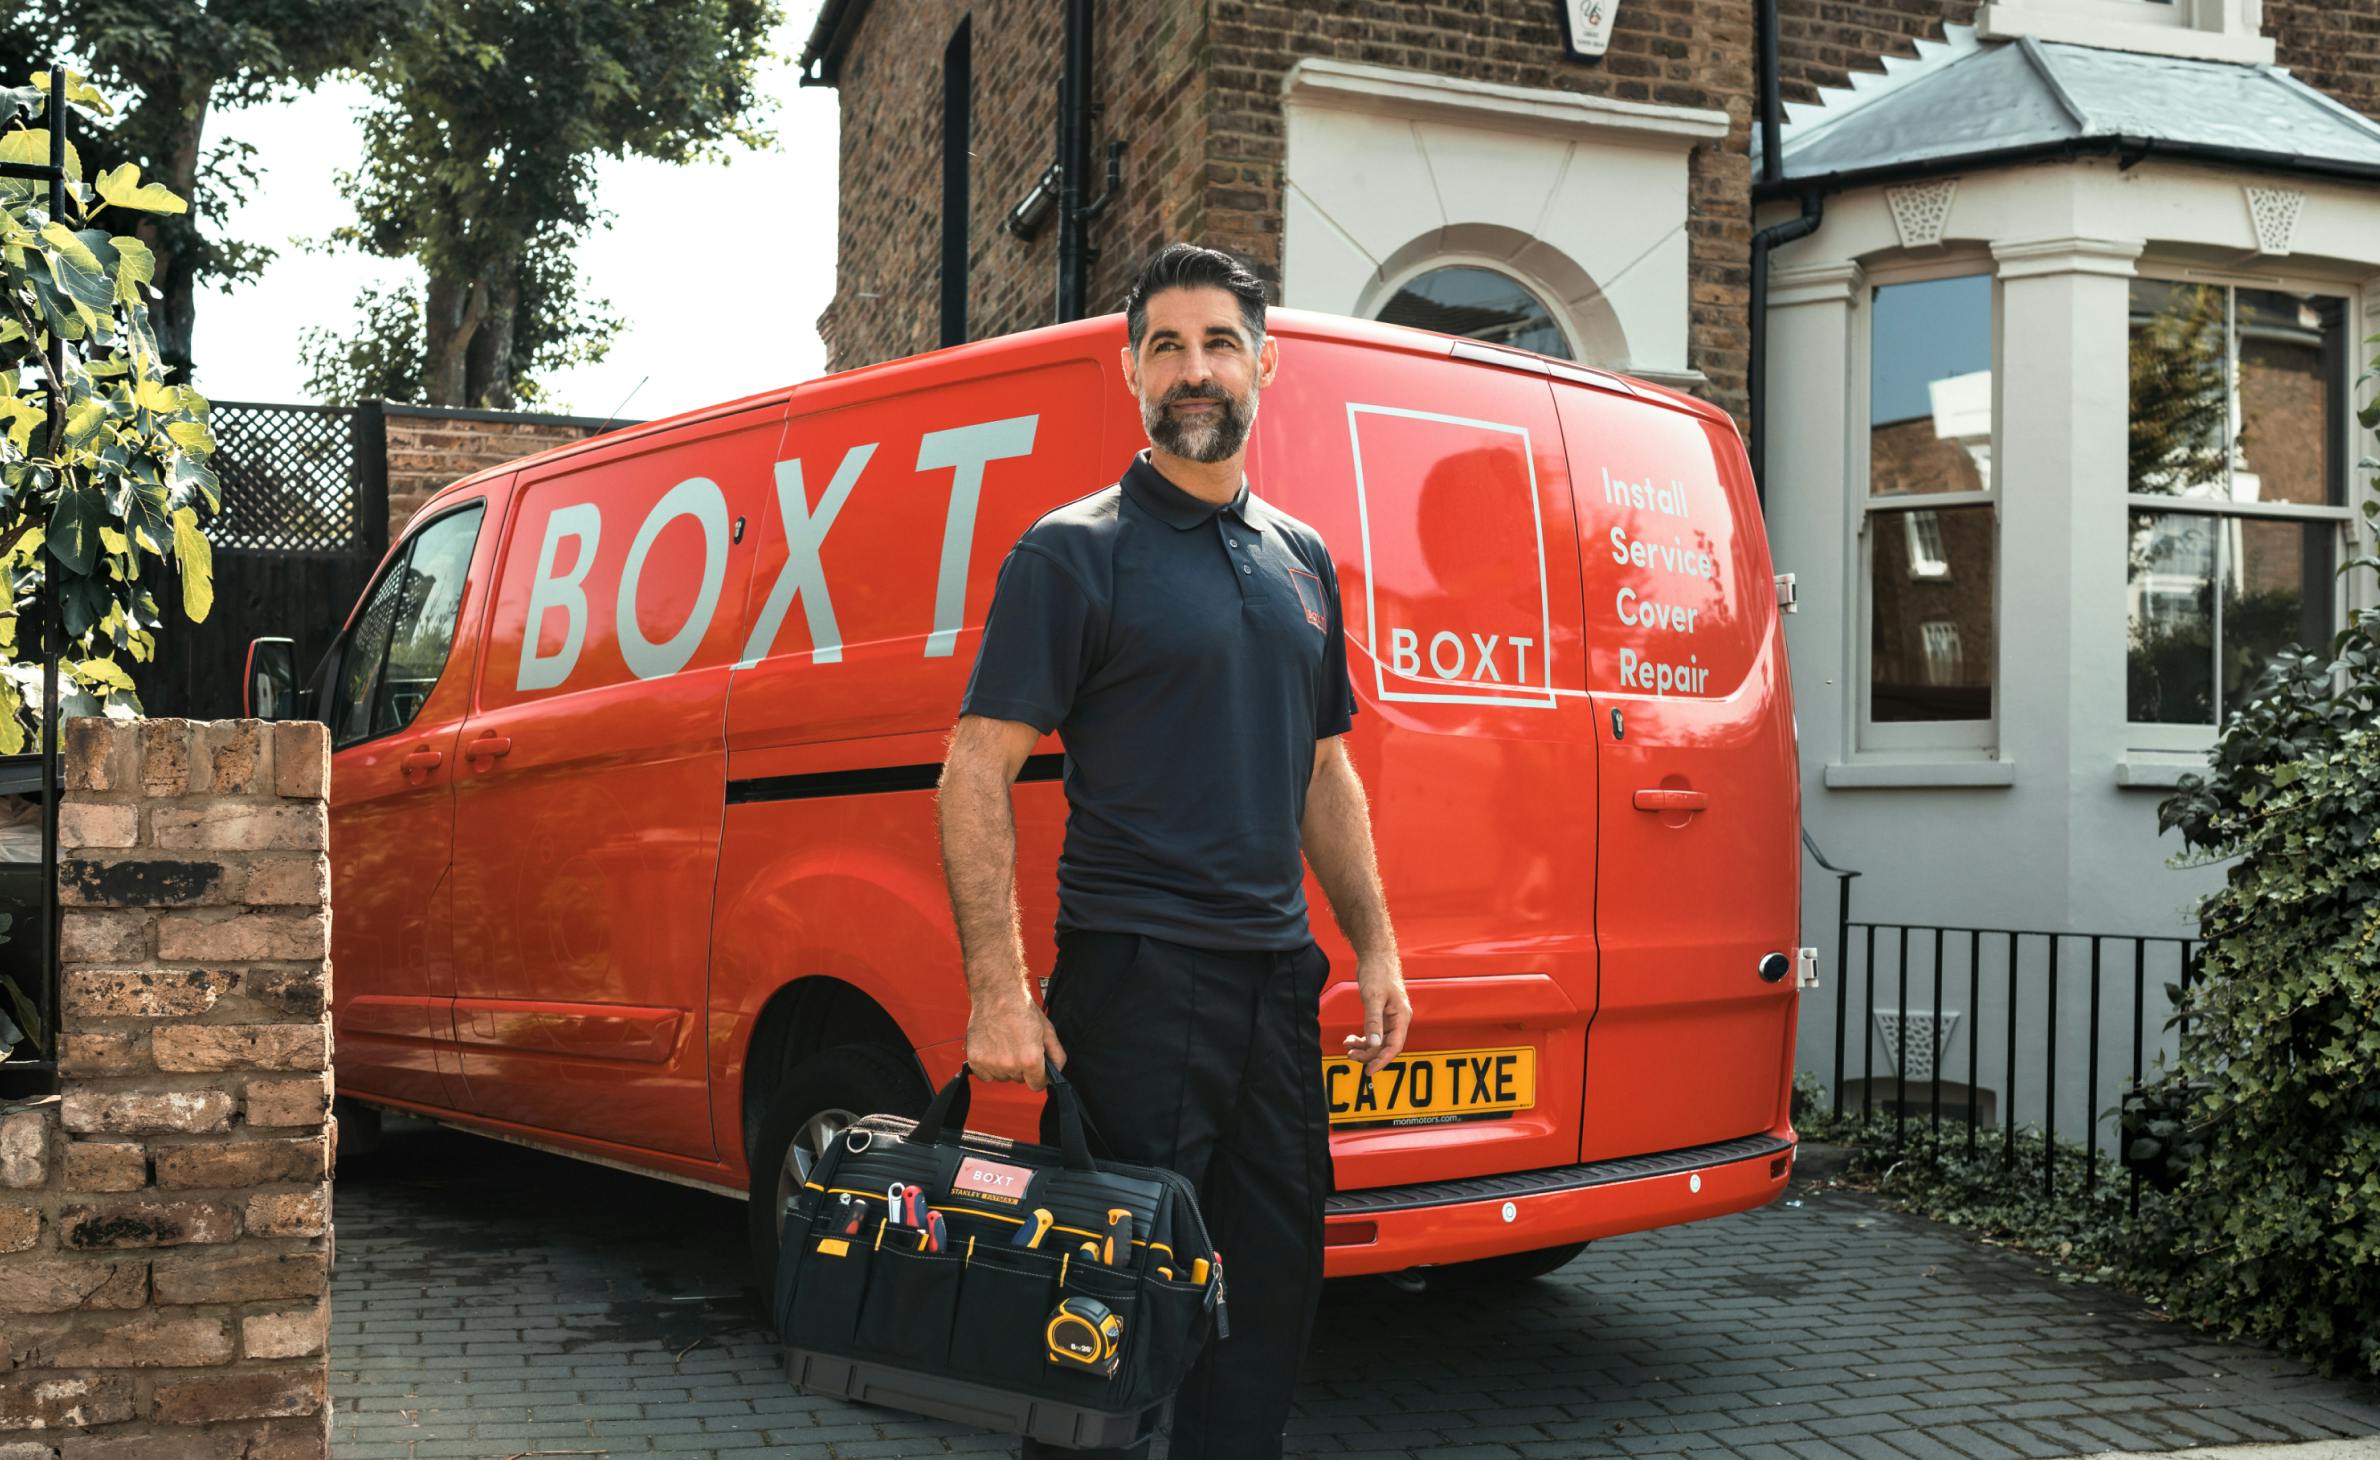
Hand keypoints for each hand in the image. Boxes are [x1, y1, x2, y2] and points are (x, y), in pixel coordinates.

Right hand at [966, 977, 1066, 1089]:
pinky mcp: (975, 1059)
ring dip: (1005, 1067)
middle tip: (1019, 1046)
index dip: (1039, 1076)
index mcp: (1030, 1059)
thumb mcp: (1047, 1030)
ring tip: (1005, 1044)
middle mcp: (1010, 1064)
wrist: (997, 992)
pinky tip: (993, 1049)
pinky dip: (988, 1066)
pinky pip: (985, 1076)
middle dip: (1022, 1068)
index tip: (1036, 1067)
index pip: (1037, 1085)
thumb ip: (1056, 1055)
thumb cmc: (1021, 1008)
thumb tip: (1057, 1072)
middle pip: (1019, 1080)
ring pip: (1002, 1077)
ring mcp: (990, 1063)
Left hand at [1341, 948, 1410, 1076]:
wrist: (1376, 956)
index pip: (1394, 1046)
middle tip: (1350, 1055)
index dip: (1382, 1060)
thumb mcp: (1373, 998)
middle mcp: (1398, 1019)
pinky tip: (1351, 1039)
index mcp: (1401, 1017)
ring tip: (1347, 1047)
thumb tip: (1373, 1044)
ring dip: (1364, 1047)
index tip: (1369, 1071)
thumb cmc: (1378, 973)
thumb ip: (1373, 1022)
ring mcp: (1391, 1017)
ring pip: (1379, 1041)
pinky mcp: (1382, 1014)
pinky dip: (1363, 1038)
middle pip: (1385, 1046)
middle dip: (1368, 1053)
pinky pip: (1374, 1033)